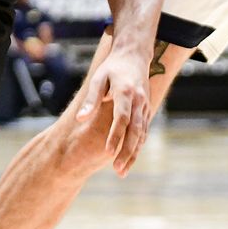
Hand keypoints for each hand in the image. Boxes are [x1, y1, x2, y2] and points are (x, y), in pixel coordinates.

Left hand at [80, 44, 152, 176]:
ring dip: (133, 153)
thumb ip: (90, 100)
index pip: (122, 118)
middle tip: (117, 170)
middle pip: (135, 131)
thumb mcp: (98, 79)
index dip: (115, 136)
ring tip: (121, 171)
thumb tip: (80, 119)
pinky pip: (144, 131)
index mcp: (125, 93)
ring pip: (141, 134)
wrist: (134, 56)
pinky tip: (130, 159)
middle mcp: (139, 101)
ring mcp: (145, 106)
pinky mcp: (147, 110)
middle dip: (127, 152)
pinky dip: (138, 146)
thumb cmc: (111, 69)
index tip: (108, 152)